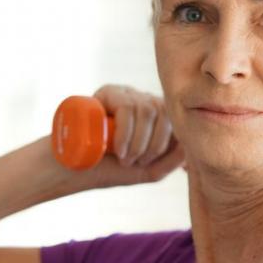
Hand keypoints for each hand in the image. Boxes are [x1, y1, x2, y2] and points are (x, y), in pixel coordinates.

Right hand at [70, 84, 184, 189]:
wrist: (73, 169)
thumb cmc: (111, 170)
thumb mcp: (151, 170)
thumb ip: (175, 159)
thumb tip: (190, 143)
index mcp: (158, 117)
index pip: (179, 121)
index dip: (171, 144)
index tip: (150, 164)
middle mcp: (144, 101)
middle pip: (167, 113)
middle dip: (155, 145)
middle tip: (136, 163)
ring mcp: (127, 94)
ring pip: (149, 110)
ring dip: (140, 142)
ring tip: (125, 159)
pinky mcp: (108, 92)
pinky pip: (128, 106)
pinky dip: (126, 133)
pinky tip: (119, 150)